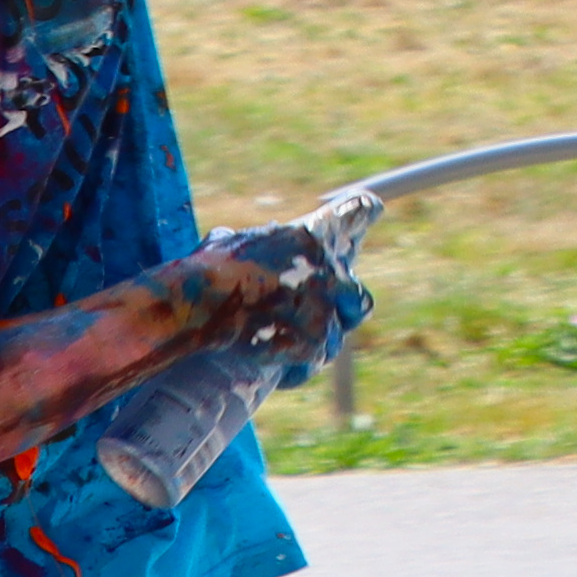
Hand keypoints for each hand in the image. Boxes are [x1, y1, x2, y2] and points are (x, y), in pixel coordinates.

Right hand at [201, 216, 372, 371]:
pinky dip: (294, 369)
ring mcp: (323, 310)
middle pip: (358, 299)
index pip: (355, 214)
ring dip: (312, 347)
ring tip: (281, 349)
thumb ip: (249, 242)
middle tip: (322, 321)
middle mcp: (327, 272)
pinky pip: (310, 363)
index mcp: (310, 240)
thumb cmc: (209, 270)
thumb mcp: (230, 243)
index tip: (374, 207)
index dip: (364, 212)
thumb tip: (236, 237)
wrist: (201, 301)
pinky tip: (274, 367)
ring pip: (333, 339)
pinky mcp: (312, 344)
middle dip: (346, 313)